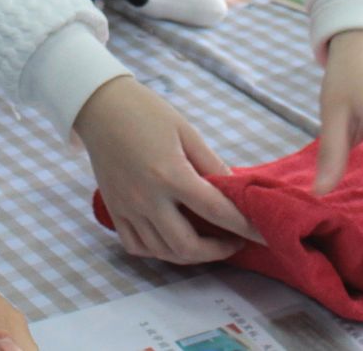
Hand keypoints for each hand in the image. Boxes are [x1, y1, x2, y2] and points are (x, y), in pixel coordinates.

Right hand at [74, 76, 263, 264]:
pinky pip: (137, 246)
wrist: (100, 107)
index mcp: (170, 174)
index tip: (262, 234)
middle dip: (218, 251)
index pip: (215, 211)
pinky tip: (172, 239)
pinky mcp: (114, 210)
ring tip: (208, 242)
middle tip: (234, 240)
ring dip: (191, 254)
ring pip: (163, 252)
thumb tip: (234, 190)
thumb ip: (212, 163)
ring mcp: (127, 208)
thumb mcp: (186, 131)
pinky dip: (158, 251)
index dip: (244, 226)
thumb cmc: (146, 112)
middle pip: (188, 246)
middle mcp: (147, 198)